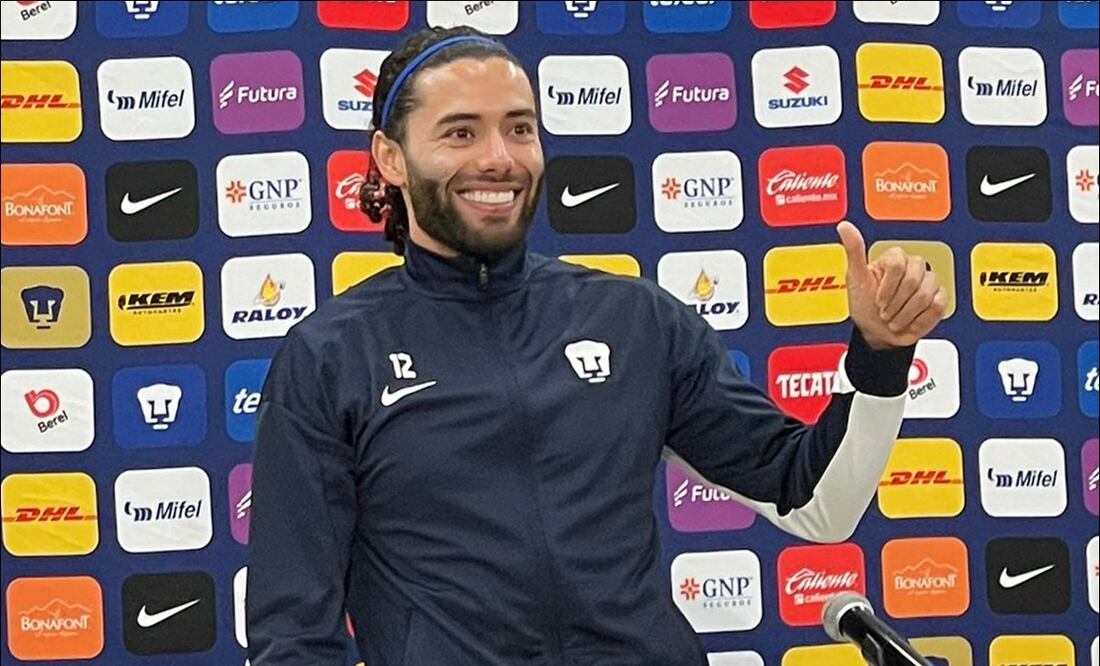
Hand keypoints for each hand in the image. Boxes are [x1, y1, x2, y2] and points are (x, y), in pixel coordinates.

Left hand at [836, 221, 946, 349]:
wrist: (876, 332)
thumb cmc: (864, 305)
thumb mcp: (855, 278)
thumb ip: (854, 251)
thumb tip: (845, 226)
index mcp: (894, 259)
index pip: (898, 264)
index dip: (887, 287)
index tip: (877, 299)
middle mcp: (913, 267)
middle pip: (913, 280)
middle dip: (895, 303)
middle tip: (885, 311)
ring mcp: (928, 282)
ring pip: (925, 295)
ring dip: (905, 314)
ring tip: (894, 318)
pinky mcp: (939, 298)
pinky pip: (937, 305)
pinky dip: (919, 320)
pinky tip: (909, 321)